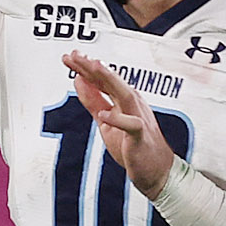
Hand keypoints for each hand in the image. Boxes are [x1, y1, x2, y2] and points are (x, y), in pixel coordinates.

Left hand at [65, 51, 174, 198]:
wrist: (156, 170)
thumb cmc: (134, 145)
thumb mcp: (106, 122)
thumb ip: (93, 101)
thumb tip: (78, 81)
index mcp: (124, 99)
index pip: (103, 80)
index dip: (86, 68)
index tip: (70, 58)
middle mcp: (132, 104)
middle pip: (112, 81)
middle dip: (93, 67)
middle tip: (75, 56)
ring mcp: (138, 118)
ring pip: (125, 94)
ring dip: (109, 80)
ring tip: (93, 67)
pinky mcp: (140, 136)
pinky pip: (132, 125)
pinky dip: (118, 119)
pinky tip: (104, 115)